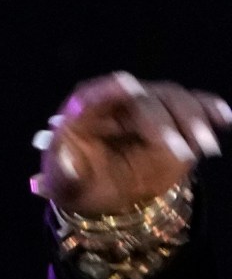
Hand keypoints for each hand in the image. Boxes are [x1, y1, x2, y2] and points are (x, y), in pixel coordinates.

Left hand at [34, 72, 225, 215]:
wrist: (104, 192)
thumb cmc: (79, 181)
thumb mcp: (63, 183)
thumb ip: (64, 172)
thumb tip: (64, 168)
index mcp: (83, 112)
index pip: (92, 95)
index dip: (108, 89)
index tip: (126, 85)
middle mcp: (118, 100)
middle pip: (143, 98)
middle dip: (162, 122)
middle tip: (177, 152)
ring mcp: (149, 104)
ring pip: (173, 99)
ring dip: (192, 119)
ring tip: (205, 146)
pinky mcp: (174, 116)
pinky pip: (195, 104)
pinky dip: (210, 109)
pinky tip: (224, 119)